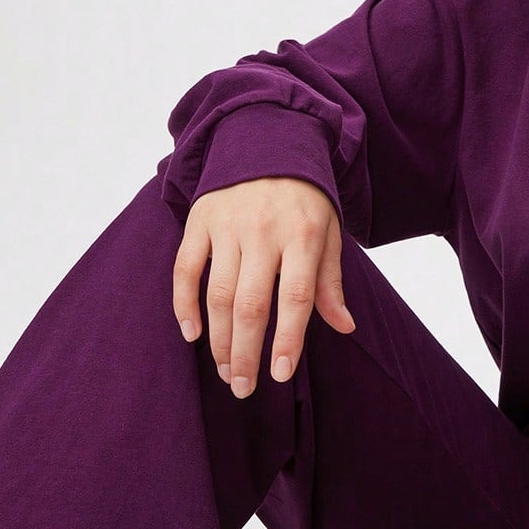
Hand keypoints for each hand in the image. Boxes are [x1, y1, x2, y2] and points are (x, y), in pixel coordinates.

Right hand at [173, 177, 355, 397]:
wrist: (267, 141)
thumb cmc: (305, 198)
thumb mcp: (328, 233)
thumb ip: (329, 281)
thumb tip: (344, 326)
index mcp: (302, 235)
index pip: (294, 298)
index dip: (287, 340)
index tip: (279, 375)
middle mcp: (263, 231)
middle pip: (251, 304)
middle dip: (246, 351)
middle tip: (244, 387)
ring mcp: (227, 226)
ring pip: (218, 294)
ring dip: (219, 339)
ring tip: (226, 370)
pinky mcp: (199, 221)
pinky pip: (185, 269)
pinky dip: (184, 305)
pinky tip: (192, 335)